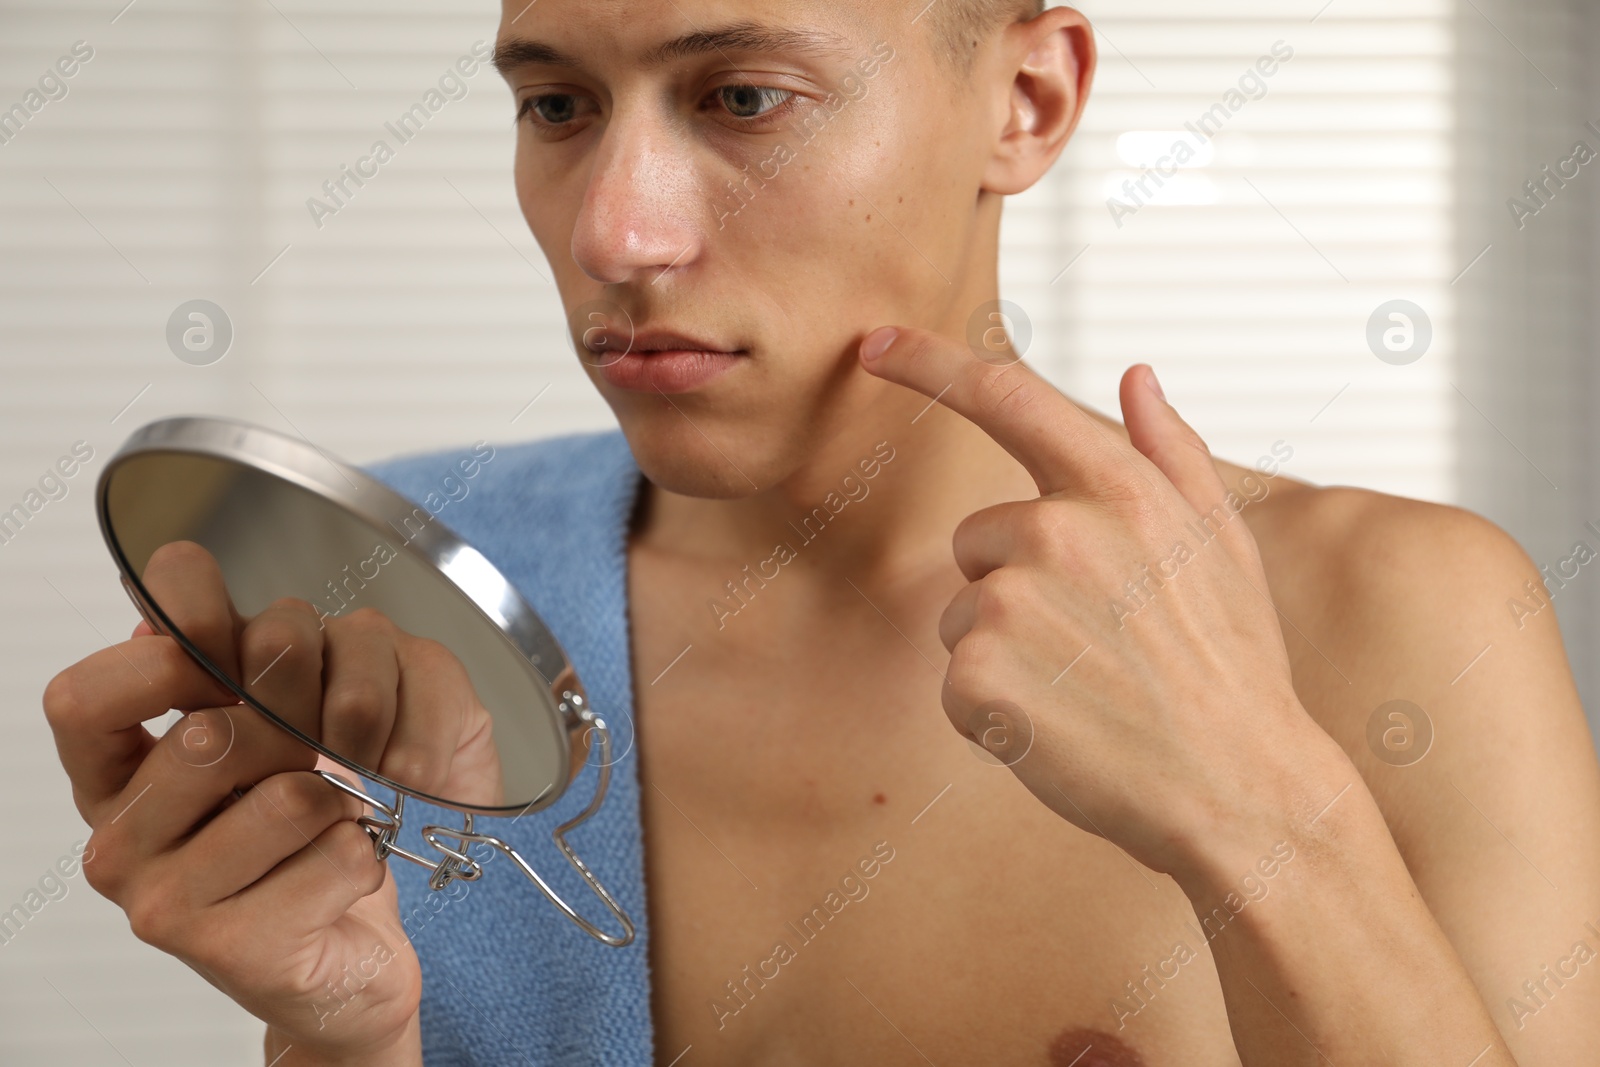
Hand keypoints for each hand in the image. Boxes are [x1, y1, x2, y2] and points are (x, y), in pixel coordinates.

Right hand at [41, 540, 493, 1059]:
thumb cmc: (319, 819)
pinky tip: (353, 863)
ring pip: (290, 793)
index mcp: (117, 770)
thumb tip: (190, 599)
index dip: (172, 646)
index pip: (87, 695)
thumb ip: (247, 651)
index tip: (240, 640)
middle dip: (314, 706)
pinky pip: (337, 855)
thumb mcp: (292, 709)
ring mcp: (166, 900)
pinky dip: (373, 847)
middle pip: (217, 731)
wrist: (354, 948)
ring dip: (352, 787)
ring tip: (349, 807)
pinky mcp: (234, 950)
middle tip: (343, 728)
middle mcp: (122, 836)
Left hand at [858, 327, 1350, 887]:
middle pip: (978, 538)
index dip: (929, 363)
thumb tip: (1134, 377)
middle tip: (1098, 645)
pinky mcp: (978, 675)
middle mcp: (1056, 530)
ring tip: (1086, 689)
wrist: (1241, 790)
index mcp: (1117, 488)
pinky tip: (1060, 728)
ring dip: (1006, 650)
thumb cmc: (1234, 668)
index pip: (1006, 396)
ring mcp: (1011, 603)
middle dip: (1018, 584)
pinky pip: (955, 679)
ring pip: (965, 611)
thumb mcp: (1224, 544)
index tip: (873, 344)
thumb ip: (1172, 451)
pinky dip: (992, 709)